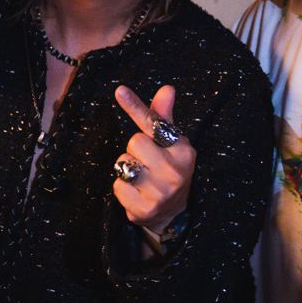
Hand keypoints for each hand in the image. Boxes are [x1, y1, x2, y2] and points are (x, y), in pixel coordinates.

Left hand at [112, 84, 195, 234]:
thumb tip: (167, 88)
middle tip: (148, 162)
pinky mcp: (144, 209)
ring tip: (142, 179)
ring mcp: (160, 192)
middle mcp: (174, 172)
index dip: (135, 106)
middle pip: (134, 142)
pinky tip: (137, 193)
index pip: (154, 124)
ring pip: (123, 164)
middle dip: (135, 150)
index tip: (119, 91)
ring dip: (127, 169)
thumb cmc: (169, 169)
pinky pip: (118, 186)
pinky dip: (123, 188)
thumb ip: (163, 117)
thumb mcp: (171, 143)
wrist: (173, 213)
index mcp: (183, 152)